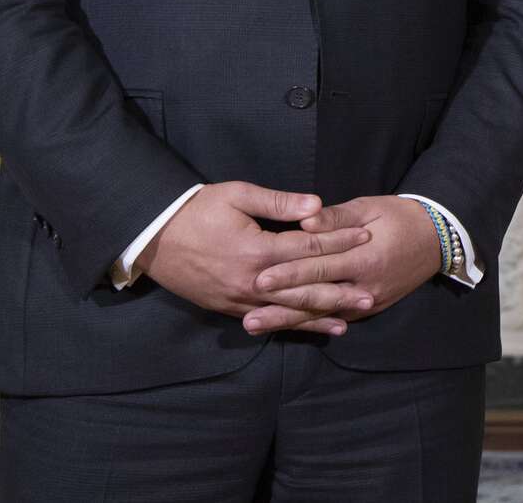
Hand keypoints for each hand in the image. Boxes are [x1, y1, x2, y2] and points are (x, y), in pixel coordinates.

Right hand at [138, 182, 375, 335]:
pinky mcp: (228, 308)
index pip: (309, 248)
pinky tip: (307, 327)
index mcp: (258, 250)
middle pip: (304, 288)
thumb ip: (279, 202)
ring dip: (319, 316)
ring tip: (348, 321)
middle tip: (369, 295)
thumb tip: (317, 205)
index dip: (340, 241)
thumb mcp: (237, 195)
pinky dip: (289, 324)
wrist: (152, 236)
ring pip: (287, 311)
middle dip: (339, 291)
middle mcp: (252, 281)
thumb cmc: (197, 209)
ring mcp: (239, 300)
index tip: (366, 236)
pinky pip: (266, 319)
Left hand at [241, 196, 442, 335]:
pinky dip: (310, 323)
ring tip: (257, 326)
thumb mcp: (369, 208)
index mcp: (365, 257)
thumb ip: (336, 218)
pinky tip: (286, 328)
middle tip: (248, 316)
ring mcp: (368, 300)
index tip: (259, 279)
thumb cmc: (399, 217)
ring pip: (322, 314)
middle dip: (280, 308)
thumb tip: (305, 222)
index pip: (320, 268)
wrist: (436, 239)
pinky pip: (335, 317)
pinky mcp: (369, 308)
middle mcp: (365, 285)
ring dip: (288, 322)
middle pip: (316, 298)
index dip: (289, 274)